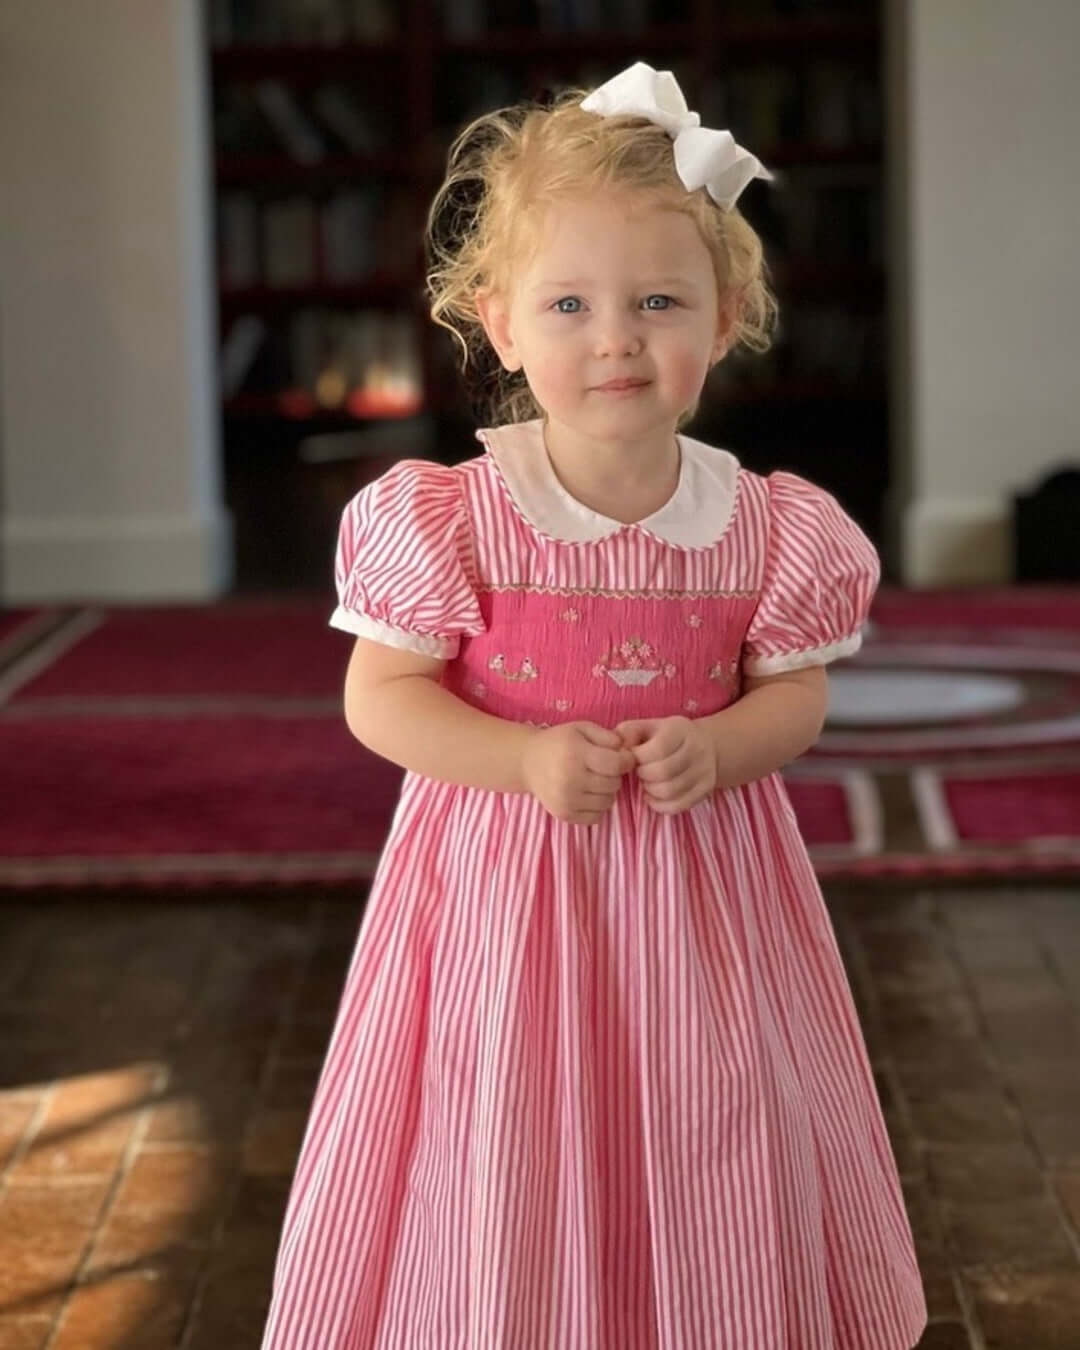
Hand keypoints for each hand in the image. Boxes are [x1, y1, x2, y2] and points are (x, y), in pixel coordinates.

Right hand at [521, 721, 636, 825]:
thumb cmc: (559, 742)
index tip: (622, 758)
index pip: (616, 765)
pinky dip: (597, 807)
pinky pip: (597, 817)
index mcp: (576, 754)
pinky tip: (587, 794)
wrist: (527, 762)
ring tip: (594, 780)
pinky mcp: (564, 814)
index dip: (626, 761)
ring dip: (606, 792)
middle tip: (602, 768)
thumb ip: (607, 736)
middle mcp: (570, 779)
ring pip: (608, 802)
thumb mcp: (582, 728)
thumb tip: (626, 750)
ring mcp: (566, 800)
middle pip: (614, 784)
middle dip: (614, 775)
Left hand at [615, 716, 717, 814]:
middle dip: (644, 775)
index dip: (638, 757)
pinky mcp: (705, 791)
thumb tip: (618, 748)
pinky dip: (659, 805)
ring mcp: (703, 772)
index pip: (658, 748)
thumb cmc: (668, 736)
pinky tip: (653, 796)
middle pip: (663, 772)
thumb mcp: (649, 726)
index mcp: (680, 729)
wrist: (708, 745)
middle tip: (640, 772)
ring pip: (669, 791)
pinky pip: (678, 806)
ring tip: (647, 783)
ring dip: (650, 790)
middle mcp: (696, 749)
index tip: (633, 758)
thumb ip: (629, 732)